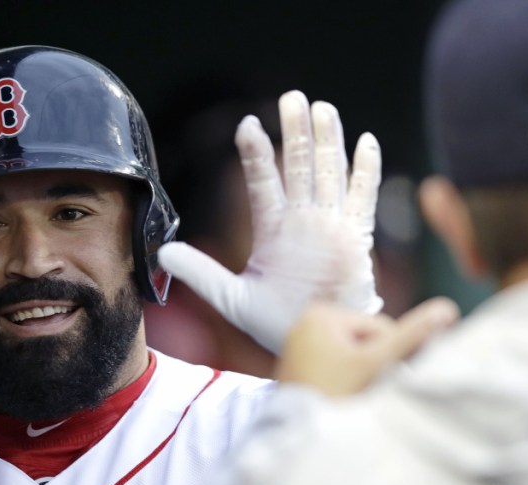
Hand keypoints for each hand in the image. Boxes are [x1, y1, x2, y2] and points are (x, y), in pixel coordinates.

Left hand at [158, 90, 382, 352]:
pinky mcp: (355, 239)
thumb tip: (161, 252)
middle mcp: (302, 222)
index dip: (255, 154)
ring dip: (327, 142)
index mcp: (273, 230)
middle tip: (293, 97)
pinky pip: (362, 199)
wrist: (315, 345)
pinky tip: (366, 142)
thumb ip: (200, 272)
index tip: (247, 124)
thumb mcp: (231, 297)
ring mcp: (330, 227)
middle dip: (296, 133)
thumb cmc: (276, 323)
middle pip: (298, 167)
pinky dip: (365, 171)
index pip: (261, 183)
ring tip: (323, 108)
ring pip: (329, 174)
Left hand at [277, 297, 459, 395]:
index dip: (389, 355)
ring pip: (353, 357)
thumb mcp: (376, 364)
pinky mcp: (299, 366)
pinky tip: (340, 399)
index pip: (381, 327)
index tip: (377, 379)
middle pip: (365, 341)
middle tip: (363, 391)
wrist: (299, 435)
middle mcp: (306, 322)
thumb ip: (412, 336)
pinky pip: (335, 368)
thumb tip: (447, 309)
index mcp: (322, 313)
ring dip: (362, 377)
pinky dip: (345, 383)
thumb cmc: (334, 395)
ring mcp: (299, 345)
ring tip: (350, 397)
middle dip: (373, 367)